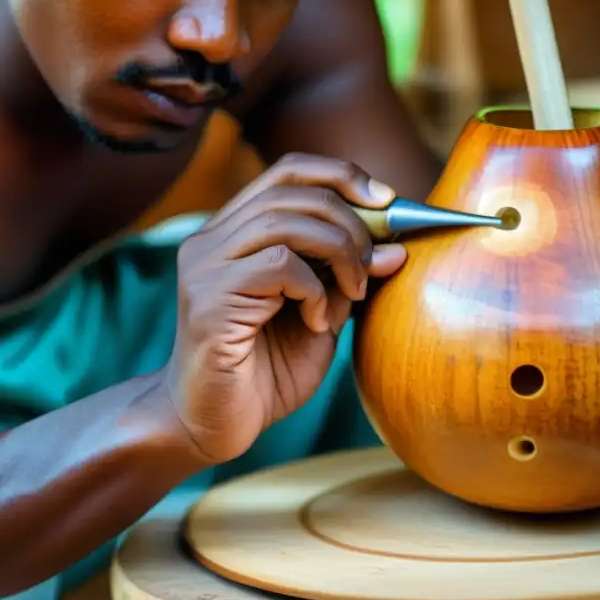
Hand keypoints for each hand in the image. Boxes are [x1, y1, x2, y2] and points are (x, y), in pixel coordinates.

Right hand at [162, 154, 406, 463]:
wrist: (211, 428)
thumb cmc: (263, 374)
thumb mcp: (320, 319)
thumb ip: (346, 280)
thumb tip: (396, 248)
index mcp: (233, 234)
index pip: (287, 171)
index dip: (340, 175)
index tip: (386, 201)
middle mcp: (210, 241)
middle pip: (291, 189)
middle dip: (350, 220)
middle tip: (372, 264)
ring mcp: (204, 267)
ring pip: (286, 220)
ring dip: (338, 251)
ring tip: (353, 292)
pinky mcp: (207, 300)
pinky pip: (278, 265)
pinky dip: (314, 289)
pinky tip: (317, 323)